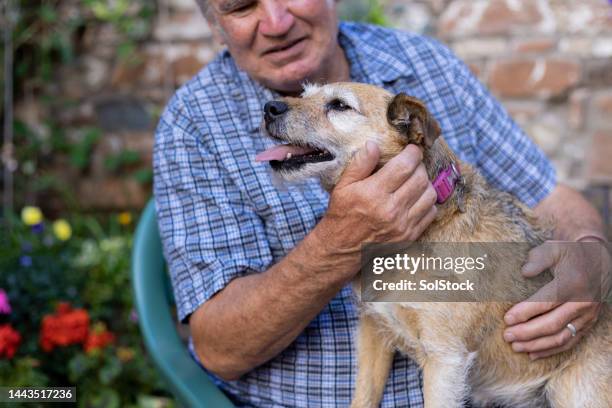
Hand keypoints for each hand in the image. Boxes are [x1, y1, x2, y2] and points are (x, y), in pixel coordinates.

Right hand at [314, 141, 436, 271]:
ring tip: (414, 180)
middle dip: (419, 166)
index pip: (404, 166)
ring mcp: (402, 225)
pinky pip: (431, 213)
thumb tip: (374, 144)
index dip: (413, 153)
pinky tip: (416, 198)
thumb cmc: (342, 213)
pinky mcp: (409, 236)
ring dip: (426, 183)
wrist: (342, 249)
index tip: (411, 149)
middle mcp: (391, 210)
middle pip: (420, 178)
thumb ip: (360, 164)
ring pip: (430, 195)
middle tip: (412, 164)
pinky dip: (428, 202)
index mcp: (373, 194)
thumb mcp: (343, 186)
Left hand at [503, 239, 610, 359]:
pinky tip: (533, 354)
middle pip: (552, 324)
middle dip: (527, 333)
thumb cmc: (570, 252)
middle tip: (507, 336)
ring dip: (537, 345)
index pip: (546, 302)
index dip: (526, 312)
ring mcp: (588, 315)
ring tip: (515, 346)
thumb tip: (524, 272)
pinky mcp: (589, 323)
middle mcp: (582, 302)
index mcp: (572, 284)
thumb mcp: (554, 247)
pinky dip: (552, 350)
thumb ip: (538, 258)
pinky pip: (571, 342)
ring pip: (562, 337)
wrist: (597, 257)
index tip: (507, 319)